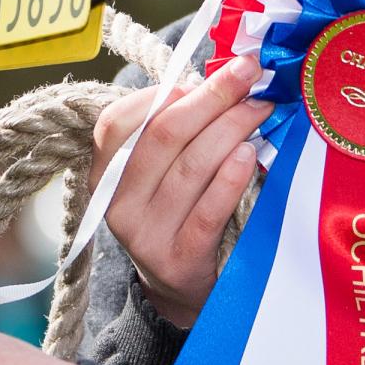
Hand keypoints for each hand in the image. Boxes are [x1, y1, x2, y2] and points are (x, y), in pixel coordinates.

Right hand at [90, 55, 268, 330]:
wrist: (179, 290)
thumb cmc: (175, 214)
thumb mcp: (156, 176)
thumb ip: (171, 133)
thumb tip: (219, 78)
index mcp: (104, 176)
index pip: (117, 122)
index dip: (163, 92)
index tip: (204, 75)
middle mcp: (117, 205)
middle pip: (164, 135)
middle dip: (212, 97)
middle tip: (249, 74)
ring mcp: (146, 235)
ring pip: (190, 167)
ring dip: (231, 128)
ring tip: (260, 109)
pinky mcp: (180, 260)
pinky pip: (208, 210)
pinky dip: (230, 177)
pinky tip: (248, 153)